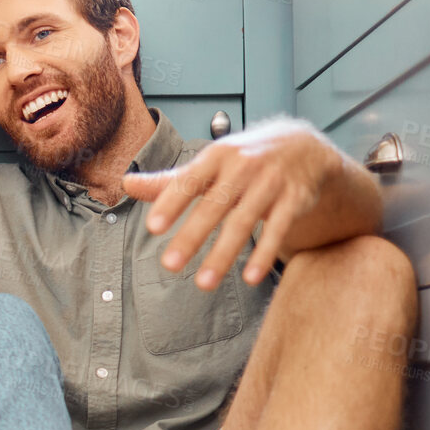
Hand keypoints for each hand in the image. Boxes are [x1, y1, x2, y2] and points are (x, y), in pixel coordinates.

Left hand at [122, 118, 343, 288]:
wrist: (302, 146)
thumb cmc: (242, 159)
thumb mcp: (208, 164)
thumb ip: (170, 180)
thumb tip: (127, 185)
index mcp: (217, 156)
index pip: (189, 180)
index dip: (171, 203)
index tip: (152, 227)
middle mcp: (243, 166)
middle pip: (214, 205)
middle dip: (191, 236)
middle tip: (168, 265)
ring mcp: (270, 182)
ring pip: (244, 222)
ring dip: (223, 254)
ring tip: (203, 283)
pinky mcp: (294, 198)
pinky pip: (278, 229)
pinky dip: (264, 254)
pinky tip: (250, 278)